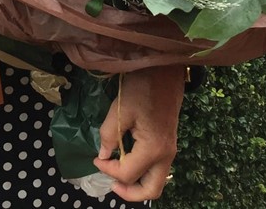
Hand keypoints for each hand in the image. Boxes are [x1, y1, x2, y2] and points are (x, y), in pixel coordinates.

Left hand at [94, 66, 184, 200]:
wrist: (164, 73)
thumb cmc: (141, 88)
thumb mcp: (119, 111)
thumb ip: (108, 136)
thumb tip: (102, 155)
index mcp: (153, 149)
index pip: (128, 174)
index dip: (108, 170)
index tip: (95, 158)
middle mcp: (166, 155)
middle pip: (151, 190)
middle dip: (129, 192)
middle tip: (110, 181)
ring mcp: (170, 151)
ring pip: (156, 182)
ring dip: (136, 183)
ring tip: (115, 172)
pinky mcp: (168, 145)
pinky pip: (156, 169)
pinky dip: (142, 172)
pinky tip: (125, 161)